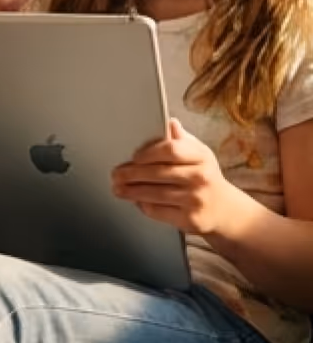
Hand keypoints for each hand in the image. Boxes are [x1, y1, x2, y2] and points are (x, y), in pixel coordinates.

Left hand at [111, 118, 235, 235]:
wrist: (226, 210)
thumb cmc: (205, 176)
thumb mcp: (199, 154)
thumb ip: (181, 139)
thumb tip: (169, 122)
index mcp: (201, 156)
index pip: (171, 150)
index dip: (149, 152)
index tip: (134, 156)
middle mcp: (201, 177)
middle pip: (159, 173)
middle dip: (132, 173)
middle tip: (116, 173)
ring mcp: (196, 200)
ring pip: (156, 194)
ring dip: (132, 191)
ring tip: (118, 188)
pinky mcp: (191, 220)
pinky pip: (160, 212)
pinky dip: (144, 206)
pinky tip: (136, 201)